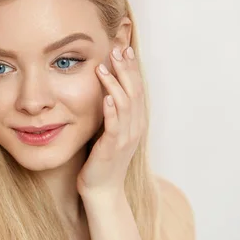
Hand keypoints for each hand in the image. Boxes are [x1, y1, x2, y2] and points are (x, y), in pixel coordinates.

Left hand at [77, 45, 146, 196]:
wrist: (102, 191)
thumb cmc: (102, 160)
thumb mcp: (109, 131)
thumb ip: (111, 112)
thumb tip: (104, 90)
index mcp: (135, 122)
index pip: (137, 89)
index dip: (132, 69)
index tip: (125, 49)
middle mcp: (134, 128)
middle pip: (135, 92)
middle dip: (126, 70)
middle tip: (118, 49)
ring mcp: (125, 139)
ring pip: (125, 105)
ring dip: (116, 84)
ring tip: (105, 67)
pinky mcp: (112, 149)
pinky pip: (114, 126)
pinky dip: (112, 110)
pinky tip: (106, 97)